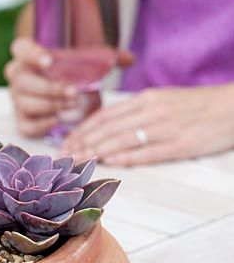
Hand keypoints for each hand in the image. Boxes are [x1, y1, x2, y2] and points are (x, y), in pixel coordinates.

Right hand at [4, 37, 134, 138]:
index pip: (21, 48)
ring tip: (73, 105)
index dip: (32, 54)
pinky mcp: (21, 118)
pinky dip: (42, 124)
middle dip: (49, 88)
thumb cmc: (70, 68)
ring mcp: (17, 97)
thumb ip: (106, 56)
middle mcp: (17, 74)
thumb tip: (129, 59)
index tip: (50, 60)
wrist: (56, 84)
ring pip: (25, 102)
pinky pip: (25, 124)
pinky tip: (60, 119)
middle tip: (74, 92)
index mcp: (27, 53)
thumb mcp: (85, 57)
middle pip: (23, 80)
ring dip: (50, 105)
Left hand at [61, 85, 233, 164]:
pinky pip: (150, 151)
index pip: (106, 115)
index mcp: (147, 99)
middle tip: (64, 156)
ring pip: (124, 139)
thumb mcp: (165, 100)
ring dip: (98, 151)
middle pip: (109, 128)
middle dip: (83, 142)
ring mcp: (167, 128)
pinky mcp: (182, 144)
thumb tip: (110, 126)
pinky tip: (111, 163)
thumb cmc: (198, 106)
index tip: (66, 142)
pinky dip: (129, 157)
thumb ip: (138, 112)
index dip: (83, 129)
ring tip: (79, 161)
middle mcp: (153, 111)